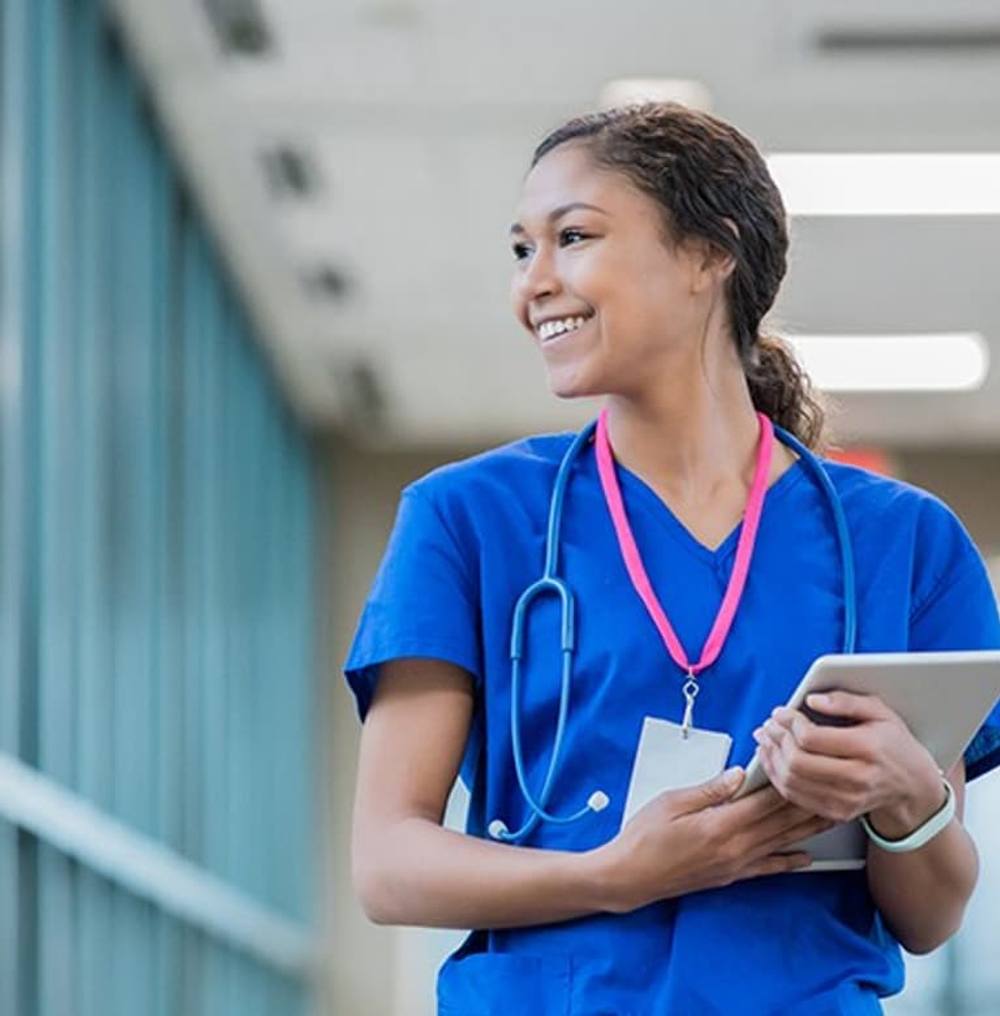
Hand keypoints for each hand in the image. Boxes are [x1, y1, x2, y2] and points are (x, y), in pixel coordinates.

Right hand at [596, 768, 833, 912]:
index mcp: (719, 826)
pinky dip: (789, 861)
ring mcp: (735, 865)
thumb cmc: (645, 837)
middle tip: (833, 788)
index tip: (803, 765)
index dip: (787, 783)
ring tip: (831, 815)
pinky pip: (768, 868)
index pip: (765, 802)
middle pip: (781, 823)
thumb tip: (738, 775)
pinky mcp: (731, 875)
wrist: (631, 876)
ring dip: (808, 829)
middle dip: (809, 804)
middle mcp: (734, 848)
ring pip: (781, 844)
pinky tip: (806, 857)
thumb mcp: (672, 802)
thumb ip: (709, 789)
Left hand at [752, 691, 945, 836]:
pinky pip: (795, 797)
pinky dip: (777, 777)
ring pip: (791, 781)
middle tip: (769, 725)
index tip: (781, 712)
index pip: (812, 738)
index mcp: (867, 748)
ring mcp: (846, 799)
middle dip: (776, 739)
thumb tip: (812, 700)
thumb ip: (846, 701)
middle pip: (797, 761)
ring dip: (771, 758)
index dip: (789, 723)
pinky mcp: (836, 812)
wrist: (913, 786)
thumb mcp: (880, 712)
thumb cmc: (894, 744)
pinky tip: (774, 759)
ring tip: (766, 739)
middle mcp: (857, 778)